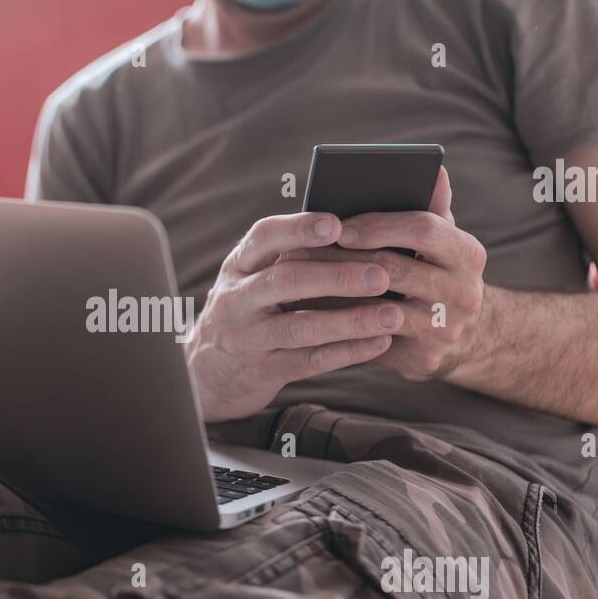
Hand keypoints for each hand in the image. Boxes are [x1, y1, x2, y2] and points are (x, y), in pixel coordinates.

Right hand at [185, 212, 399, 422]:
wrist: (205, 374)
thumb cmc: (247, 313)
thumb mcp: (253, 280)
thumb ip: (291, 257)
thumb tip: (354, 229)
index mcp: (239, 265)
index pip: (264, 237)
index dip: (299, 228)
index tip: (337, 224)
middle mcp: (236, 298)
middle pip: (286, 281)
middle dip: (337, 276)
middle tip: (382, 275)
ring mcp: (246, 337)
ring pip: (301, 326)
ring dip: (351, 321)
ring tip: (392, 314)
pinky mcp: (260, 371)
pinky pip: (309, 361)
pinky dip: (347, 352)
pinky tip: (379, 344)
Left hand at [286, 167, 487, 380]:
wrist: (461, 335)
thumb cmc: (435, 272)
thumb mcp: (440, 239)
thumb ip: (432, 206)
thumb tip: (434, 168)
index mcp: (469, 254)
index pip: (424, 229)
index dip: (379, 226)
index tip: (340, 227)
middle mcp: (466, 294)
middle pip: (396, 269)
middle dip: (347, 258)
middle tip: (306, 252)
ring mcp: (446, 330)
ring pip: (379, 307)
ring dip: (336, 293)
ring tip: (302, 279)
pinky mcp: (424, 359)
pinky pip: (372, 339)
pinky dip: (341, 323)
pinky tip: (314, 310)